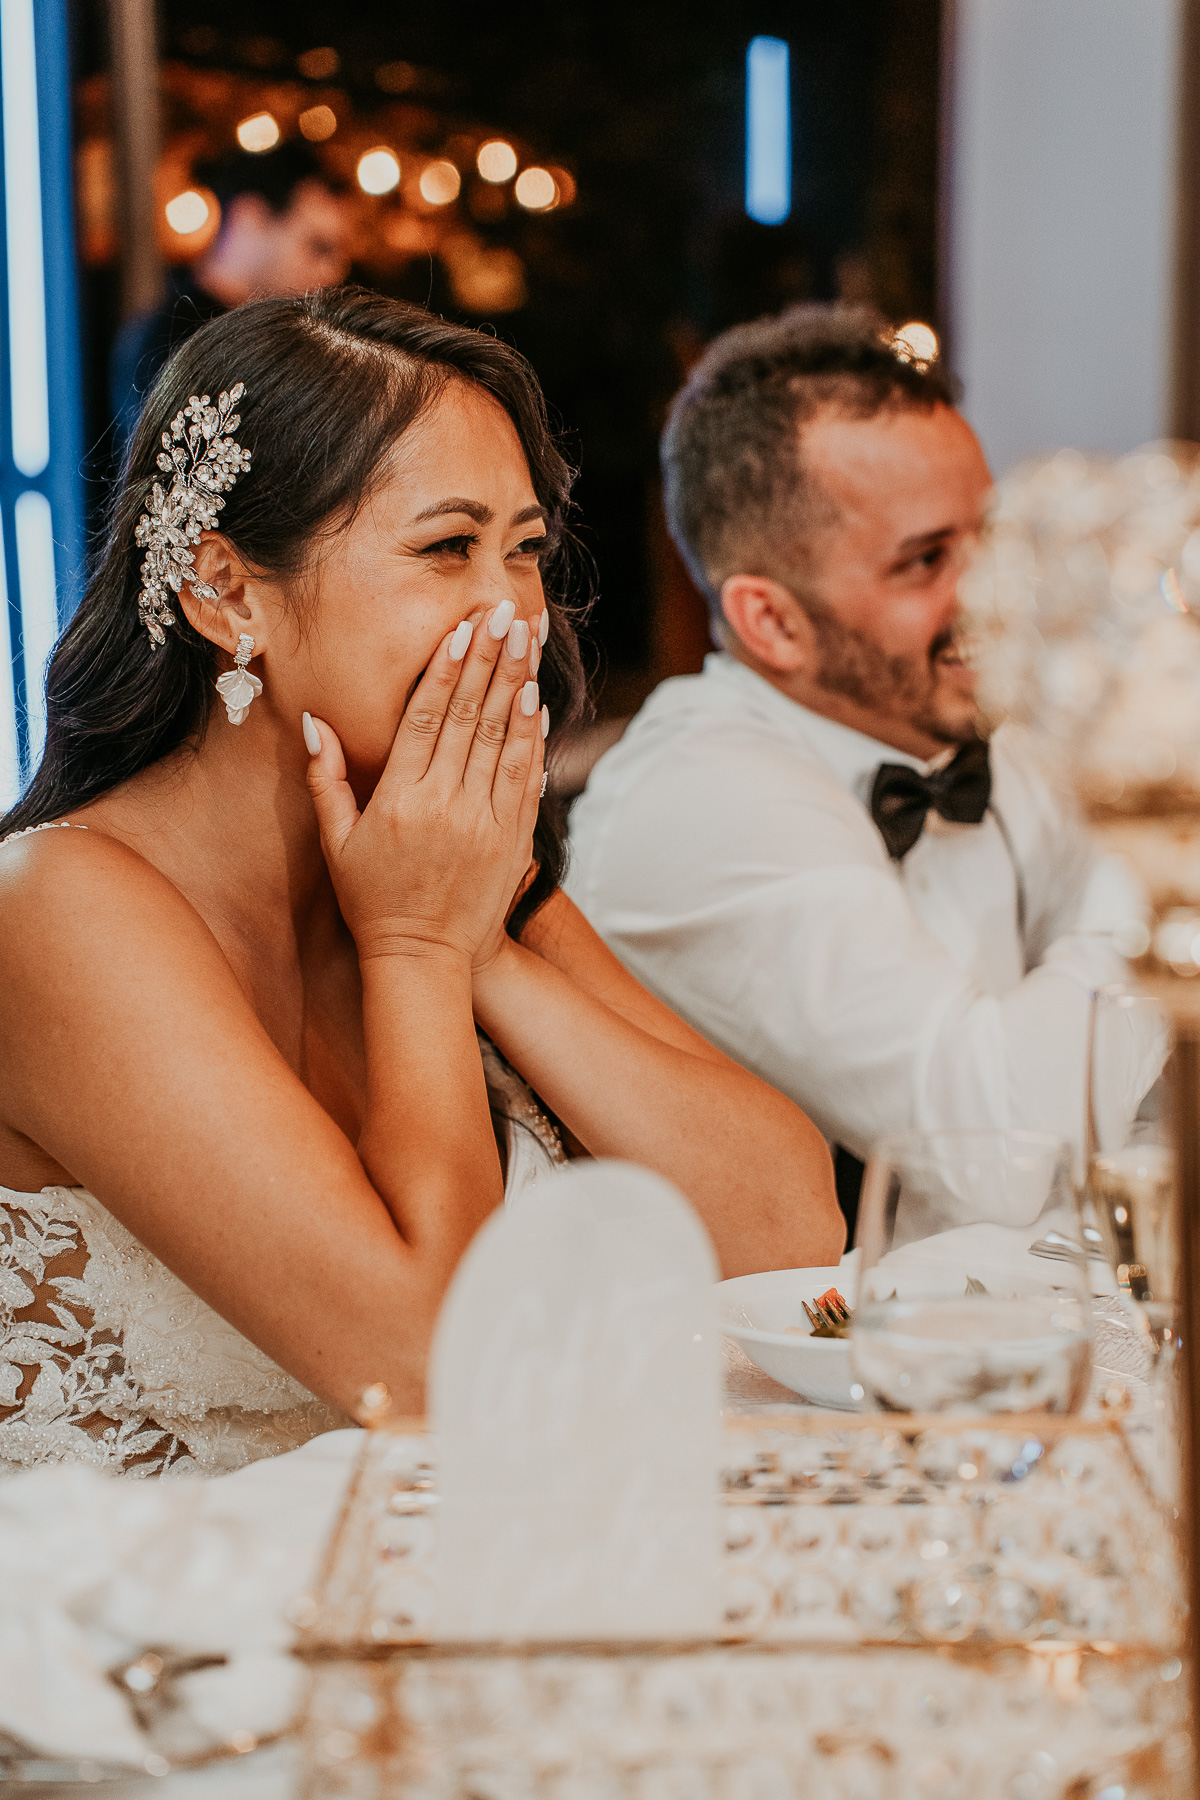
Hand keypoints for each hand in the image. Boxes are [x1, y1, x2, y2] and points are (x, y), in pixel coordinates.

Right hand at [304, 603, 545, 962]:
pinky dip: (534, 737)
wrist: (424, 959)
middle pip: (470, 717)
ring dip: (518, 685)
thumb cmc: (372, 899)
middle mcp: (445, 806)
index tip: (462, 628)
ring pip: (504, 740)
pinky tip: (539, 700)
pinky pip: (526, 778)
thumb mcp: (336, 842)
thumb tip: (313, 721)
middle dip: (489, 660)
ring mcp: (484, 822)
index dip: (446, 669)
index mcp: (399, 800)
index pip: (425, 718)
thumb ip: (326, 779)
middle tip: (505, 612)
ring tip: (527, 640)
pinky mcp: (513, 841)